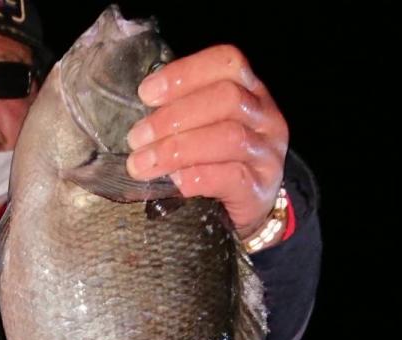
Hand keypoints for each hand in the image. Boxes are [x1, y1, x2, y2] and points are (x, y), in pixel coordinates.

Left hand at [125, 45, 288, 238]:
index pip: (227, 63)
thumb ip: (180, 113)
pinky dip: (197, 177)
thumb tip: (134, 114)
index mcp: (250, 91)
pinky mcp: (261, 189)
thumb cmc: (213, 165)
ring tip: (142, 164)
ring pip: (230, 136)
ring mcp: (267, 154)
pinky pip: (233, 176)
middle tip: (136, 138)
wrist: (243, 215)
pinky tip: (174, 182)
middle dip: (174, 116)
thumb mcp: (202, 129)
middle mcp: (265, 117)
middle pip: (227, 98)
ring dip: (177, 149)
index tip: (146, 94)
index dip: (185, 73)